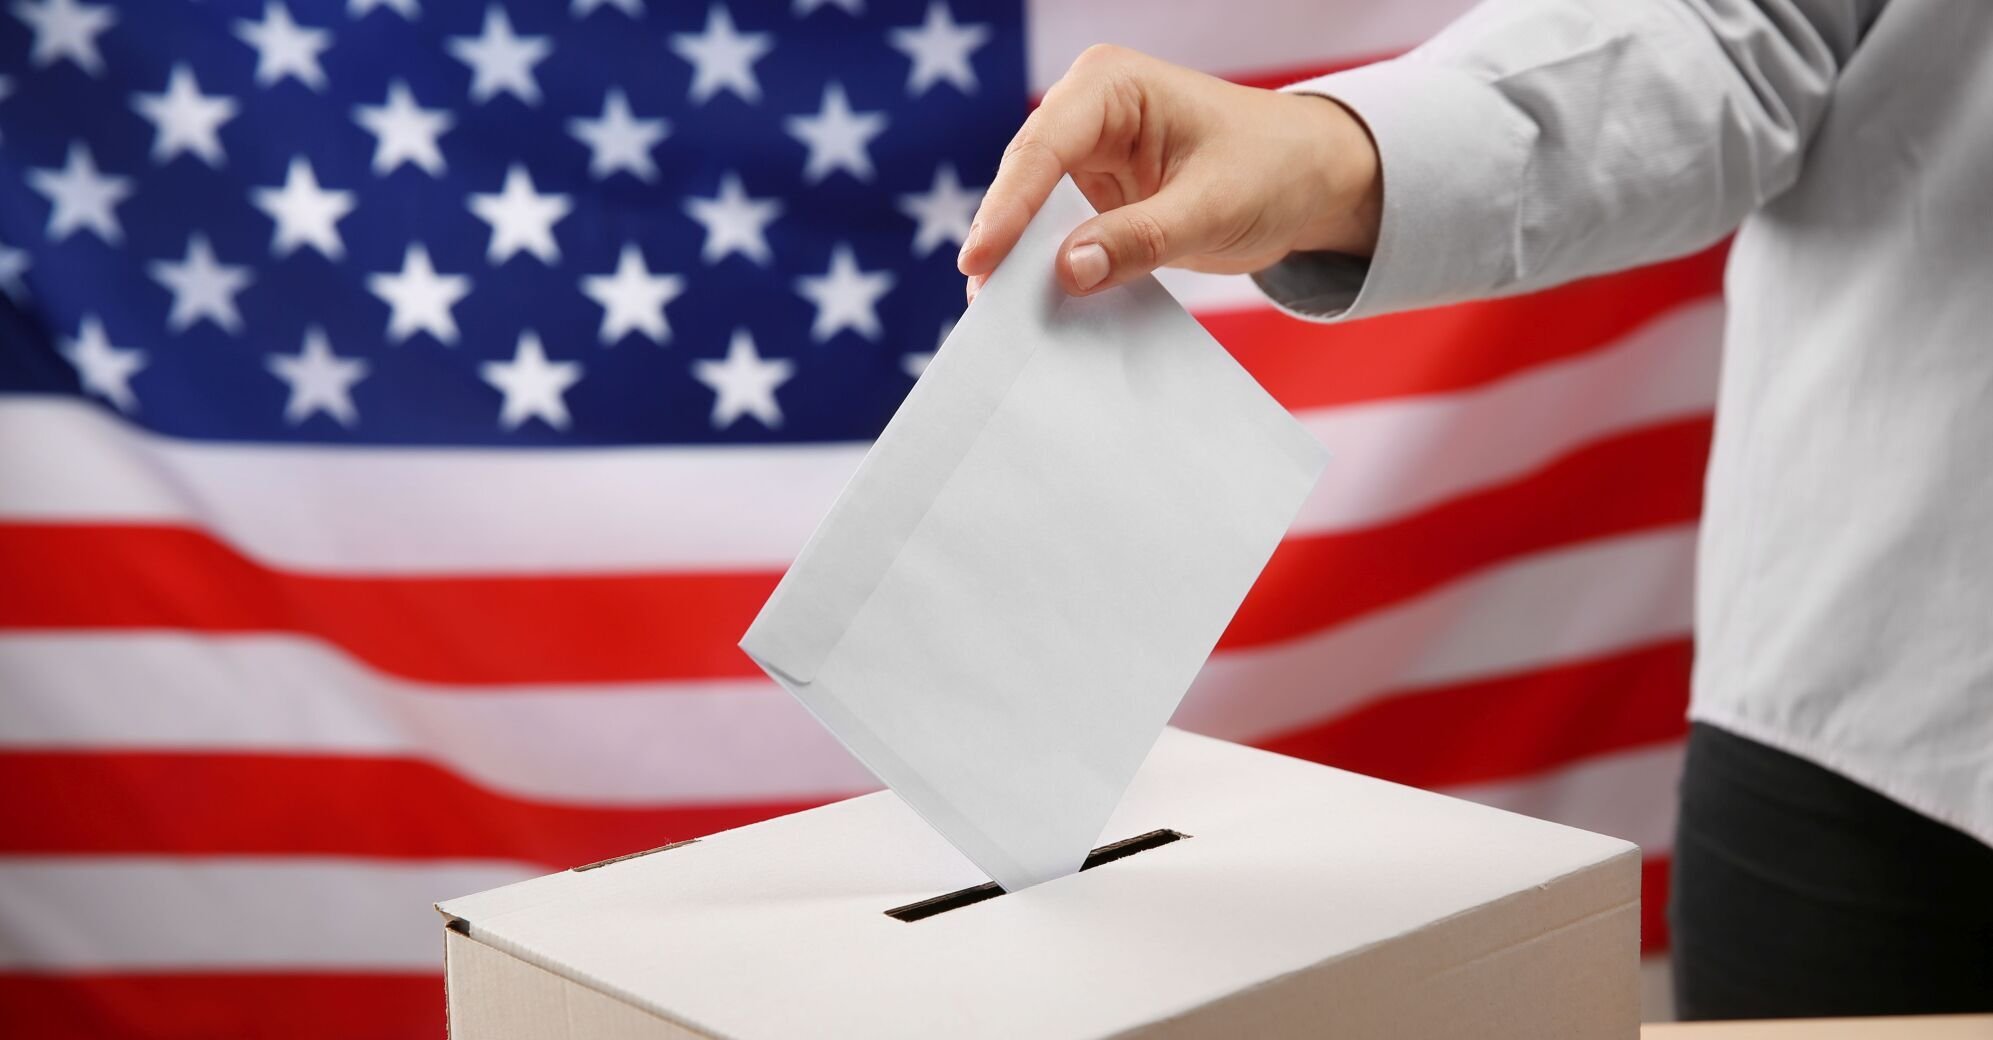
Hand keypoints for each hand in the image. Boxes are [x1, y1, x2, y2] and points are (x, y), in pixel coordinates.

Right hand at [958, 45, 1382, 299]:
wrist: (1312, 180)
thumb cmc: (1274, 169)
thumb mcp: (1215, 207)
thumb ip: (1142, 239)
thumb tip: (1069, 270)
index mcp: (1112, 86)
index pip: (1044, 146)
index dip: (1009, 206)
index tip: (981, 261)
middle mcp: (1087, 111)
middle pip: (1025, 177)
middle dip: (1003, 237)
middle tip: (982, 299)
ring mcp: (1086, 155)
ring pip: (1031, 209)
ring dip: (1019, 259)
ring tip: (998, 312)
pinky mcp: (1094, 195)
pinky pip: (1056, 233)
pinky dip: (1048, 268)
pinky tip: (1035, 305)